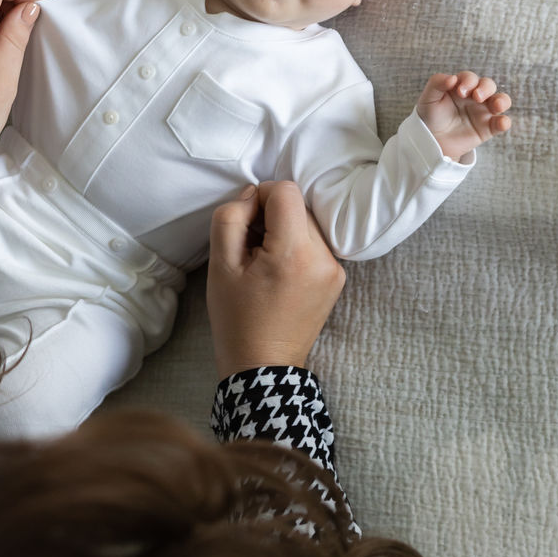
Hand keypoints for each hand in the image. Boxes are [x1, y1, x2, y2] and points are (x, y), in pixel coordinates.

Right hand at [206, 181, 345, 381]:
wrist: (263, 365)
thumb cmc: (236, 318)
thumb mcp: (220, 265)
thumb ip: (231, 218)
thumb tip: (252, 195)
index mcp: (294, 253)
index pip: (285, 191)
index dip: (260, 197)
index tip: (245, 225)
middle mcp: (323, 257)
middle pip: (298, 206)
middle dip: (272, 216)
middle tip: (251, 247)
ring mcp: (335, 269)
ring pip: (308, 223)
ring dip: (285, 231)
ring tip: (265, 262)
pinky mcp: (337, 278)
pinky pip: (316, 244)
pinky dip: (296, 247)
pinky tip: (279, 272)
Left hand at [417, 72, 511, 160]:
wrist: (433, 141)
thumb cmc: (431, 116)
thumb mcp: (428, 99)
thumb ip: (436, 84)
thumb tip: (452, 78)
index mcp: (461, 86)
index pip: (470, 78)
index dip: (468, 81)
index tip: (459, 91)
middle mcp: (475, 97)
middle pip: (488, 85)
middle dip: (485, 88)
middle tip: (476, 97)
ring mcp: (484, 112)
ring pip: (501, 100)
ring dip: (502, 100)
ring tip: (497, 106)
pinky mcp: (488, 128)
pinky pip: (501, 123)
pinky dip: (504, 122)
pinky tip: (501, 123)